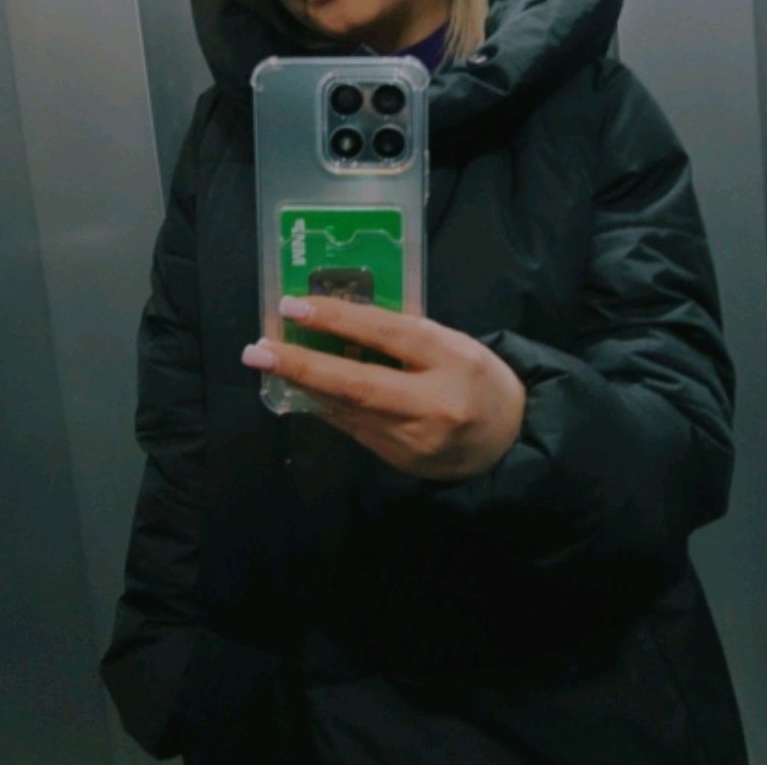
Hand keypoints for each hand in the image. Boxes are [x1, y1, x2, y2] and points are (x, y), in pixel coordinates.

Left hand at [241, 296, 526, 481]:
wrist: (508, 443)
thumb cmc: (479, 380)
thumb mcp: (455, 344)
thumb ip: (406, 335)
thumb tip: (344, 321)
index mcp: (453, 360)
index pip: (389, 334)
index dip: (339, 318)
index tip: (294, 306)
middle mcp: (432, 403)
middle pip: (358, 384)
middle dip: (302, 365)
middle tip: (258, 350)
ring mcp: (413, 438)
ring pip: (346, 409)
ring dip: (302, 384)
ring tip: (267, 363)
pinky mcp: (398, 460)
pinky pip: (352, 426)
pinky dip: (323, 404)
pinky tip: (299, 387)